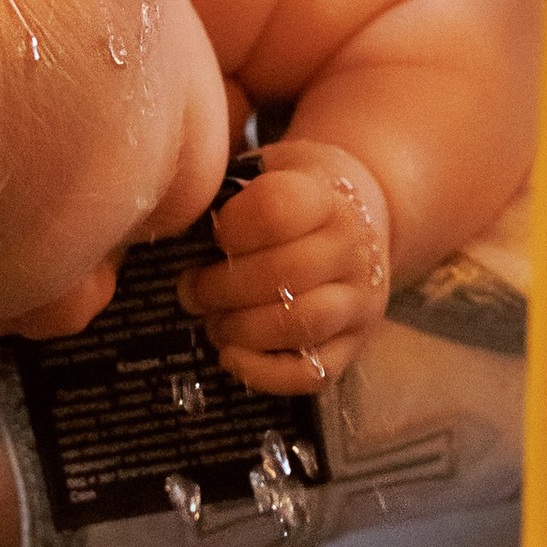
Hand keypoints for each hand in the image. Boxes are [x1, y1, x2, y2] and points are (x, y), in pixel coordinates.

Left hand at [175, 143, 390, 392]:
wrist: (367, 215)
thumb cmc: (301, 195)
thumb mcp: (274, 172)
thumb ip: (232, 192)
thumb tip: (179, 222)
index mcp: (329, 199)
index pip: (278, 210)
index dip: (231, 227)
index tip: (211, 234)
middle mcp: (353, 251)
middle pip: (285, 273)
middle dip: (220, 287)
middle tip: (191, 290)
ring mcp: (358, 303)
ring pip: (299, 324)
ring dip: (240, 329)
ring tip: (214, 321)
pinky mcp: (353, 347)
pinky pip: (310, 374)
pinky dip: (263, 374)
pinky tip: (231, 356)